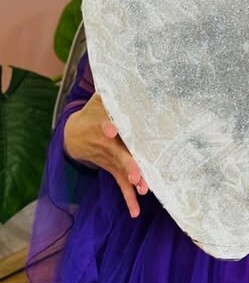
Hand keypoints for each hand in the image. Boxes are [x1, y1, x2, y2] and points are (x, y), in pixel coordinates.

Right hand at [64, 92, 148, 217]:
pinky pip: (121, 186)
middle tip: (136, 172)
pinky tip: (135, 213)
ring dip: (131, 180)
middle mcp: (108, 145)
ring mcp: (111, 159)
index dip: (109, 126)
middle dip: (127, 162)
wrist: (74, 135)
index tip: (111, 129)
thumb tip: (119, 70)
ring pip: (122, 171)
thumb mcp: (98, 99)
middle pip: (118, 154)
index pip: (106, 124)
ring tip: (142, 188)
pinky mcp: (114, 170)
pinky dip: (128, 199)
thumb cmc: (93, 112)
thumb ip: (111, 89)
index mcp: (104, 124)